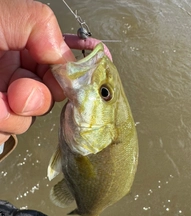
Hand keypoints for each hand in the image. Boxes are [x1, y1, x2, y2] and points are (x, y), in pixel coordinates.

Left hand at [0, 0, 111, 148]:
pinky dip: (3, 127)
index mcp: (22, 46)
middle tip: (20, 92)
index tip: (90, 74)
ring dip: (16, 115)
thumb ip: (40, 24)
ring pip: (32, 117)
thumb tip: (65, 55)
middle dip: (40, 96)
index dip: (76, 68)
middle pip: (53, 93)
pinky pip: (12, 132)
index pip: (62, 59)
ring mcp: (8, 99)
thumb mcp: (2, 16)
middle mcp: (17, 73)